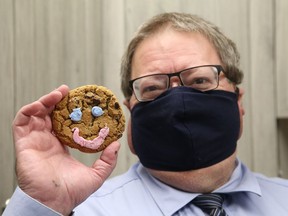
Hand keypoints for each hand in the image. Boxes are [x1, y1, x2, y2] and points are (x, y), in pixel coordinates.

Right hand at [12, 85, 119, 214]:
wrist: (54, 202)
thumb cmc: (71, 192)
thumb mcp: (96, 174)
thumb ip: (107, 160)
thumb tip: (116, 144)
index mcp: (61, 146)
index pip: (64, 122)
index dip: (70, 110)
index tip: (81, 101)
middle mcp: (47, 141)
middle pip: (49, 114)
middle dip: (57, 101)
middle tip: (68, 91)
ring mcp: (35, 141)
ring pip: (36, 114)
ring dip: (45, 100)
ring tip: (59, 93)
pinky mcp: (24, 143)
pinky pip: (21, 122)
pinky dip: (29, 109)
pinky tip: (42, 104)